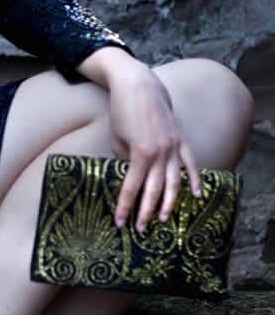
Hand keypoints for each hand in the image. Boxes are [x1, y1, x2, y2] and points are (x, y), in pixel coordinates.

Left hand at [107, 64, 200, 229]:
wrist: (138, 85)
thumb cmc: (122, 112)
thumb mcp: (117, 139)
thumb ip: (126, 159)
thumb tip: (132, 176)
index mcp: (140, 154)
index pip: (132, 187)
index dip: (124, 206)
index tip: (119, 222)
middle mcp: (160, 153)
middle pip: (154, 190)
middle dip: (146, 211)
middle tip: (140, 229)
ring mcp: (173, 146)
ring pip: (174, 182)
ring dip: (168, 203)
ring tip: (163, 220)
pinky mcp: (181, 139)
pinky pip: (191, 164)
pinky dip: (195, 180)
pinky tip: (196, 196)